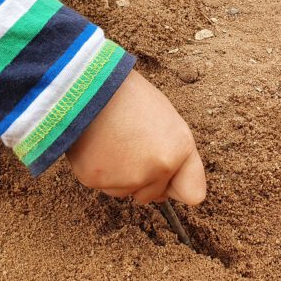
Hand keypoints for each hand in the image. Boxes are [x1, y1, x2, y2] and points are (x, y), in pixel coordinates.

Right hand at [66, 71, 206, 205]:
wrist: (87, 84)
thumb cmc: (128, 95)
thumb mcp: (166, 119)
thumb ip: (173, 156)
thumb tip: (165, 193)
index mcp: (179, 150)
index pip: (193, 194)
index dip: (178, 185)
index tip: (168, 175)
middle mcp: (157, 169)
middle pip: (154, 195)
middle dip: (144, 179)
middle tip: (130, 145)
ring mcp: (126, 178)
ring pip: (125, 191)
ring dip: (119, 175)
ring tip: (111, 141)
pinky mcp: (96, 180)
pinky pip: (101, 184)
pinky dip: (98, 170)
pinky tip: (96, 145)